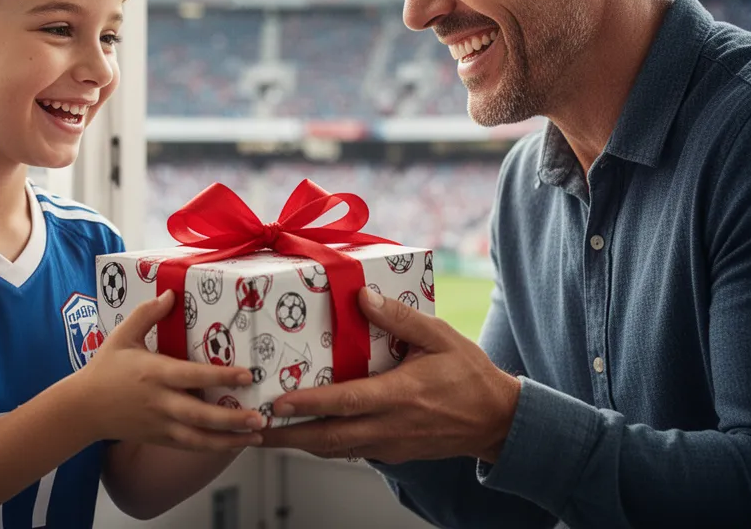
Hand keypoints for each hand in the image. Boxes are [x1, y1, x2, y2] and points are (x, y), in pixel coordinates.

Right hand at [82, 291, 263, 449]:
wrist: (83, 408)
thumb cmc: (105, 368)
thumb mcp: (123, 335)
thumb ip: (147, 313)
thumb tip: (171, 294)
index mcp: (155, 373)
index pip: (193, 376)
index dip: (221, 377)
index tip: (247, 375)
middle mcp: (161, 402)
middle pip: (201, 414)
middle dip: (233, 418)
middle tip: (260, 417)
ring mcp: (161, 424)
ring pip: (200, 437)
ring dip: (230, 439)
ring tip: (257, 436)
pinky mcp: (160, 438)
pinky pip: (190, 446)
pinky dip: (213, 447)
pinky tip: (234, 444)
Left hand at [258, 287, 519, 463]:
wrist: (498, 421)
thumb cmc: (470, 374)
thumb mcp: (440, 336)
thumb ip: (400, 318)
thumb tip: (362, 296)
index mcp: (401, 394)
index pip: (348, 402)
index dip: (311, 405)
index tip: (279, 403)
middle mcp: (391, 425)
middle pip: (330, 438)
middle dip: (288, 436)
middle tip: (252, 430)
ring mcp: (391, 444)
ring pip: (337, 449)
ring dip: (300, 444)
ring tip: (266, 436)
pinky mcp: (393, 453)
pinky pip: (351, 451)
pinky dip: (324, 446)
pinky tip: (305, 435)